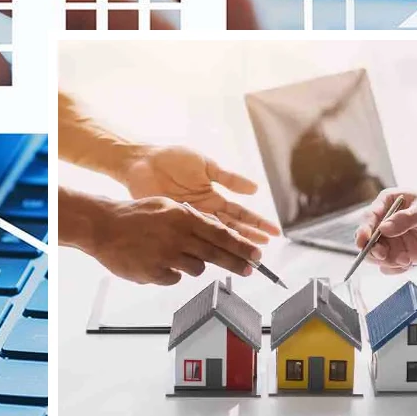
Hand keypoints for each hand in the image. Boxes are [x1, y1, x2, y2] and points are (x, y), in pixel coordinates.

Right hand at [63, 191, 260, 285]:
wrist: (102, 226)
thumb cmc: (133, 215)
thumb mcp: (166, 207)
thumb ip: (190, 218)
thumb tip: (214, 229)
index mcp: (183, 217)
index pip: (221, 234)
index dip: (242, 246)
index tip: (257, 255)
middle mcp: (178, 237)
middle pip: (216, 255)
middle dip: (237, 263)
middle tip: (251, 269)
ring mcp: (166, 257)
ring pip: (195, 268)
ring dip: (191, 263)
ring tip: (173, 253)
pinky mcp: (155, 273)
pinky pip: (174, 278)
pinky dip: (169, 271)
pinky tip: (156, 260)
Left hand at [120, 146, 279, 243]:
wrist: (143, 161)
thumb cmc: (173, 159)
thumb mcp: (205, 165)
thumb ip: (228, 178)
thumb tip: (254, 189)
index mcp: (212, 197)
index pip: (239, 214)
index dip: (256, 223)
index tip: (273, 233)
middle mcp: (203, 211)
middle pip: (230, 229)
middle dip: (247, 240)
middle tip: (262, 254)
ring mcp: (188, 219)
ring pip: (214, 235)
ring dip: (230, 245)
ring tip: (246, 257)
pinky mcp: (173, 222)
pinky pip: (192, 234)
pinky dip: (204, 243)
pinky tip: (217, 253)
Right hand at [353, 187, 416, 273]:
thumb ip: (405, 219)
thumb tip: (383, 229)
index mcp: (387, 203)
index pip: (370, 217)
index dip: (364, 230)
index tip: (363, 242)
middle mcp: (385, 222)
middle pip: (367, 238)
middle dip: (372, 249)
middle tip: (383, 255)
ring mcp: (391, 239)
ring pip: (376, 255)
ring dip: (386, 260)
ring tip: (405, 259)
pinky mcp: (399, 253)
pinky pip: (389, 266)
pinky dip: (395, 268)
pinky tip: (408, 263)